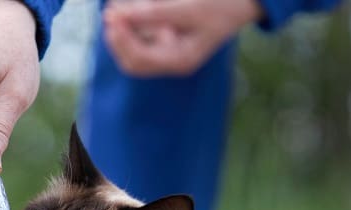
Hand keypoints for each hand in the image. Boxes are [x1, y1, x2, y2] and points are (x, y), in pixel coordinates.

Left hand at [103, 0, 262, 76]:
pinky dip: (132, 27)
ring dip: (123, 33)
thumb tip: (116, 16)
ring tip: (116, 7)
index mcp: (181, 60)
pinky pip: (141, 40)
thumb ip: (152, 12)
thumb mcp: (188, 7)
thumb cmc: (220, 3)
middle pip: (132, 62)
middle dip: (117, 39)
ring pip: (133, 52)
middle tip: (109, 13)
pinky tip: (128, 9)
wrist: (241, 1)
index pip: (139, 59)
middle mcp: (173, 62)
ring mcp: (169, 54)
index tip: (111, 16)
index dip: (121, 39)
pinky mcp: (167, 42)